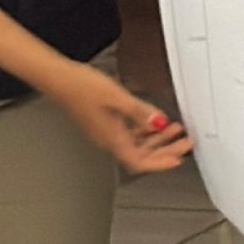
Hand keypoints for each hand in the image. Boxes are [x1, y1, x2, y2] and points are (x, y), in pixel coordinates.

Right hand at [47, 63, 193, 173]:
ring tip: (174, 130)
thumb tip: (160, 123)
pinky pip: (129, 133)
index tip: (178, 158)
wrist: (59, 80)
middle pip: (142, 155)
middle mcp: (109, 140)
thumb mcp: (118, 97)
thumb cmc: (81, 87)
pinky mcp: (103, 123)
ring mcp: (105, 132)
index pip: (140, 162)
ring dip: (157, 139)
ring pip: (137, 144)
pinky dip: (144, 130)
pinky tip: (152, 121)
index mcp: (112, 138)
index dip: (161, 163)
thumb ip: (141, 111)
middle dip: (166, 150)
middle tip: (184, 143)